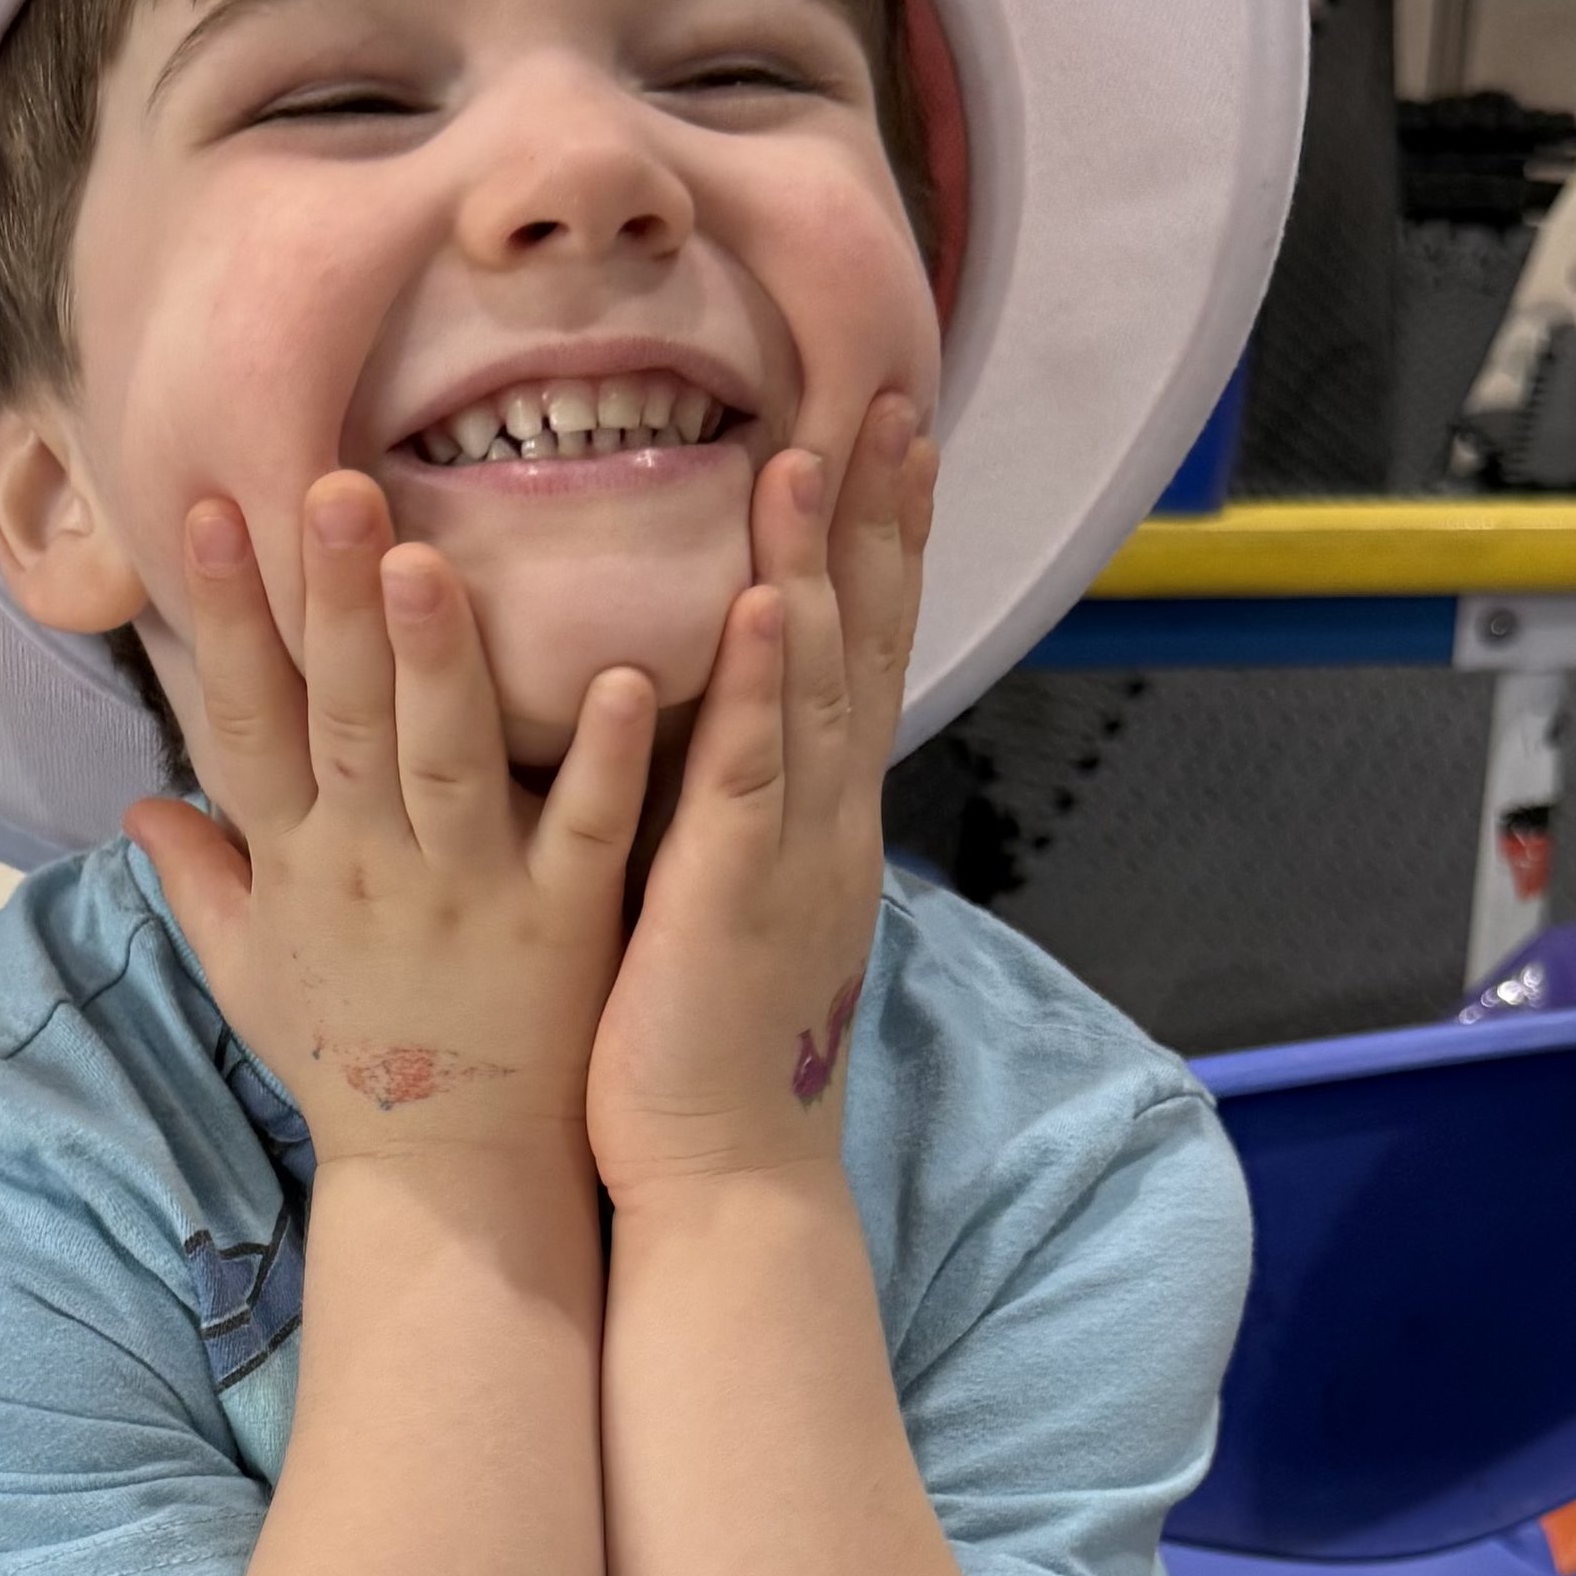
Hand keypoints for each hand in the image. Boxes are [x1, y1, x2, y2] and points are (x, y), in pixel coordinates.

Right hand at [126, 477, 654, 1171]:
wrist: (448, 1180)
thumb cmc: (354, 1062)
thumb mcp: (252, 971)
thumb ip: (201, 876)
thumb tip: (139, 801)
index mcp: (298, 861)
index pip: (245, 721)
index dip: (224, 618)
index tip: (211, 511)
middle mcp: (373, 866)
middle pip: (342, 717)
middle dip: (329, 601)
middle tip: (327, 483)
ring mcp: (470, 893)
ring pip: (450, 760)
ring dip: (439, 660)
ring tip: (431, 558)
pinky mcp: (564, 923)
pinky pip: (588, 830)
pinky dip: (607, 758)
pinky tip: (632, 676)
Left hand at [581, 393, 935, 1204]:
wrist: (725, 1177)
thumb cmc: (699, 1044)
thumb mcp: (717, 895)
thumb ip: (714, 801)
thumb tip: (687, 711)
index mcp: (817, 814)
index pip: (857, 647)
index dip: (874, 538)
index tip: (881, 431)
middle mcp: (825, 818)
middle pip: (862, 639)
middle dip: (876, 518)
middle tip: (888, 398)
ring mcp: (790, 856)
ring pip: (811, 687)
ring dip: (811, 567)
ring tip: (806, 456)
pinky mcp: (732, 901)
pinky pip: (750, 777)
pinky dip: (760, 687)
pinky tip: (760, 604)